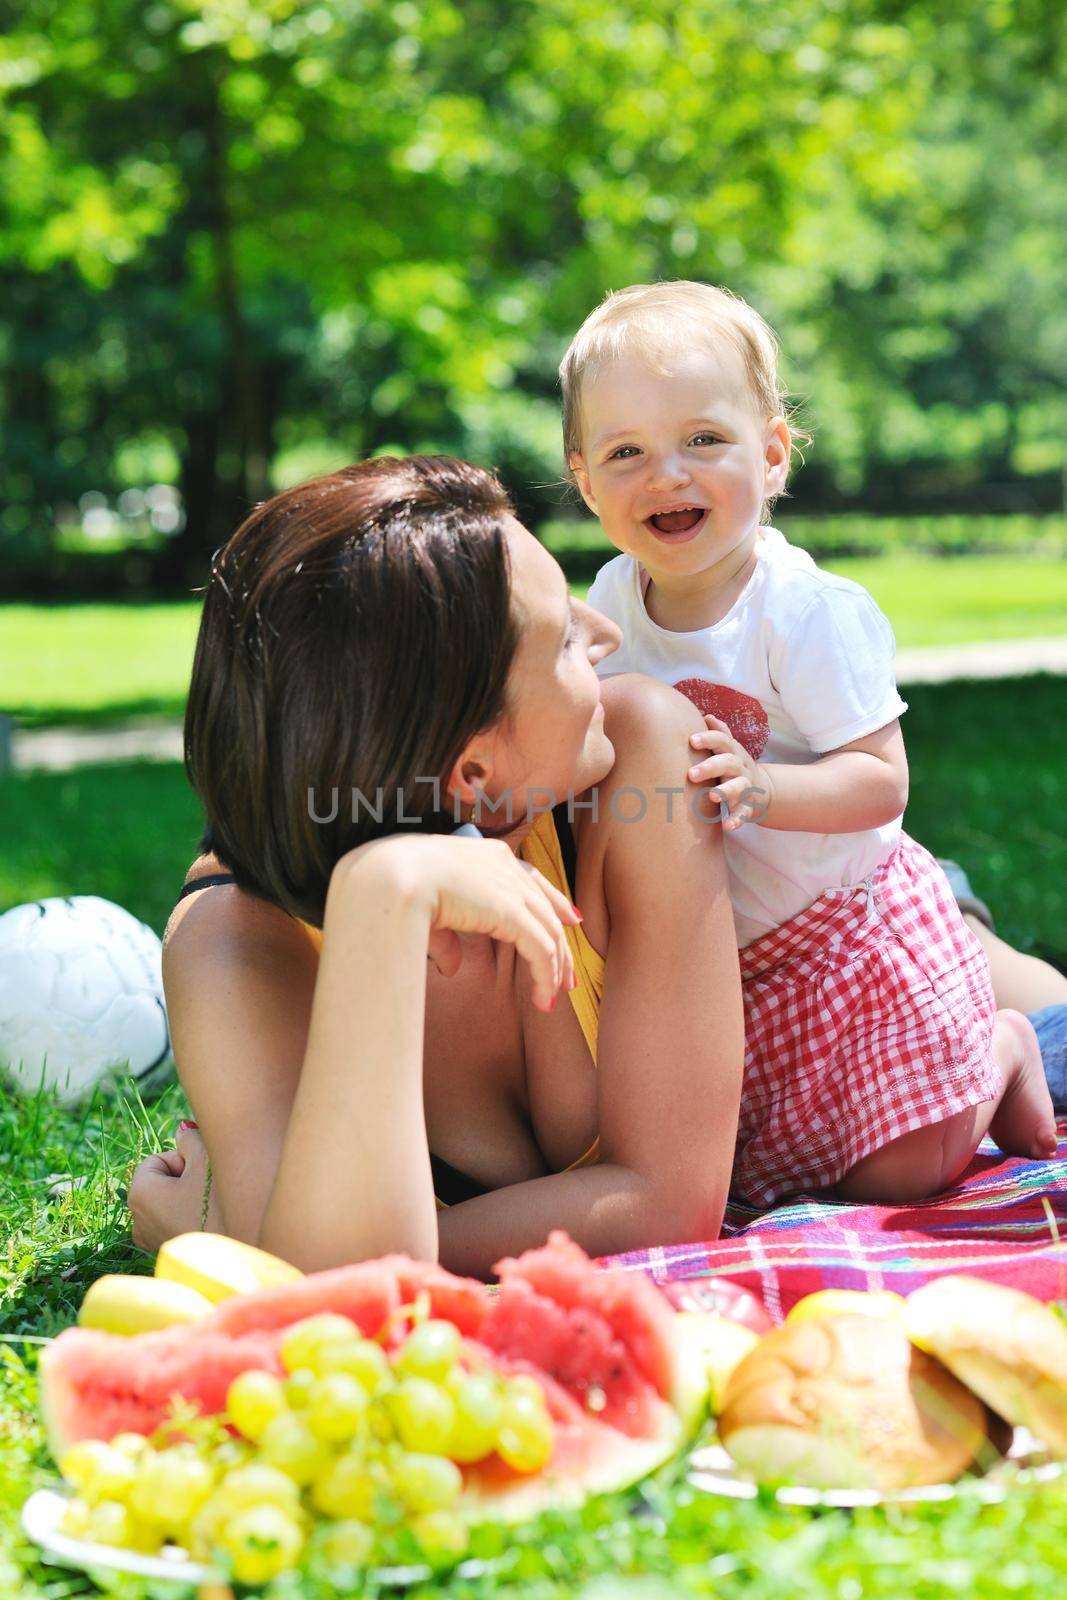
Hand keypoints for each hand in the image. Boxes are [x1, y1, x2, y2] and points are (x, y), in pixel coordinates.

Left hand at [127, 1123, 221, 1251]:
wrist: (240, 1251)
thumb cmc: (218, 1204)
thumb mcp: (206, 1159)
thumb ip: (190, 1138)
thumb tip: (182, 1130)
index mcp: (139, 1194)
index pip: (159, 1159)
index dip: (184, 1160)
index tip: (201, 1175)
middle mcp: (137, 1219)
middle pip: (162, 1181)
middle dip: (185, 1178)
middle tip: (208, 1189)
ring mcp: (151, 1239)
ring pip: (169, 1201)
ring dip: (189, 1196)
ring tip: (210, 1206)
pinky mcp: (167, 1252)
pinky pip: (174, 1222)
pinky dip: (190, 1216)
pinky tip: (209, 1222)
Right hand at [344, 833, 580, 1011]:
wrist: (388, 876)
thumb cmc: (394, 886)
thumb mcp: (425, 911)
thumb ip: (446, 938)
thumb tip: (452, 968)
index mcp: (485, 853)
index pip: (530, 877)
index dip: (553, 900)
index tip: (571, 919)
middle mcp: (505, 865)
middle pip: (547, 907)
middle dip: (561, 943)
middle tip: (567, 975)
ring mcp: (511, 887)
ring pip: (550, 932)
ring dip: (554, 969)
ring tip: (553, 997)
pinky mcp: (512, 912)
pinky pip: (542, 950)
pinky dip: (545, 977)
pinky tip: (543, 1000)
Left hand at [687, 714, 772, 831]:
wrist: (763, 790)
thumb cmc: (735, 766)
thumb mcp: (730, 749)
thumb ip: (720, 733)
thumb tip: (707, 715)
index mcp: (732, 753)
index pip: (722, 741)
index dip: (709, 739)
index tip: (692, 740)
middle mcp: (740, 768)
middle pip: (728, 764)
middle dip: (710, 767)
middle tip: (691, 774)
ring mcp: (745, 788)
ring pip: (738, 788)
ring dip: (725, 791)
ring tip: (711, 795)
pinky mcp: (748, 808)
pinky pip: (743, 814)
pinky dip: (736, 820)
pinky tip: (727, 826)